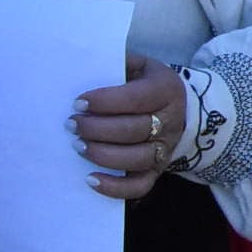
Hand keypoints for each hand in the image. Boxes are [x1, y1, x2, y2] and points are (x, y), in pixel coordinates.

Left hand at [74, 56, 187, 199]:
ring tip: (77, 145)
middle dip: (97, 128)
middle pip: (134, 130)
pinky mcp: (156, 170)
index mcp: (166, 90)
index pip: (136, 98)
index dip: (105, 102)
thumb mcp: (141, 66)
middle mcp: (170, 121)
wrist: (180, 108)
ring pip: (136, 158)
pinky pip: (139, 186)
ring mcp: (165, 149)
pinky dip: (114, 188)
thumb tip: (83, 63)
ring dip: (102, 154)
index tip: (78, 102)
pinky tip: (90, 180)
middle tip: (71, 124)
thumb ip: (118, 63)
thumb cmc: (148, 85)